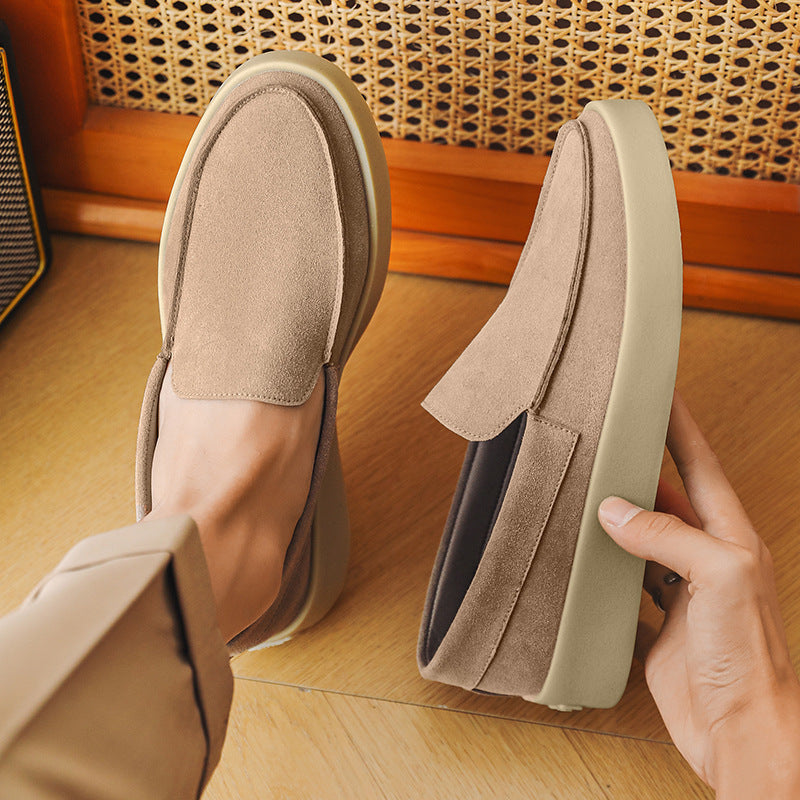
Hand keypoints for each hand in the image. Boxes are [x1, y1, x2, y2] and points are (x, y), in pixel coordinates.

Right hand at [598, 391, 799, 797]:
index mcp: (729, 538)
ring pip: (643, 542)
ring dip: (618, 521)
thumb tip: (616, 510)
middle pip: (666, 501)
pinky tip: (590, 564)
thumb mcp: (718, 576)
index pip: (700, 467)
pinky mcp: (657, 627)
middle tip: (609, 445)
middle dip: (640, 471)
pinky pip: (626, 588)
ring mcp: (681, 594)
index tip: (662, 396)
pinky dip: (606, 573)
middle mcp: (705, 560)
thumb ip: (668, 536)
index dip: (681, 429)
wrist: (741, 731)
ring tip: (589, 496)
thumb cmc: (749, 658)